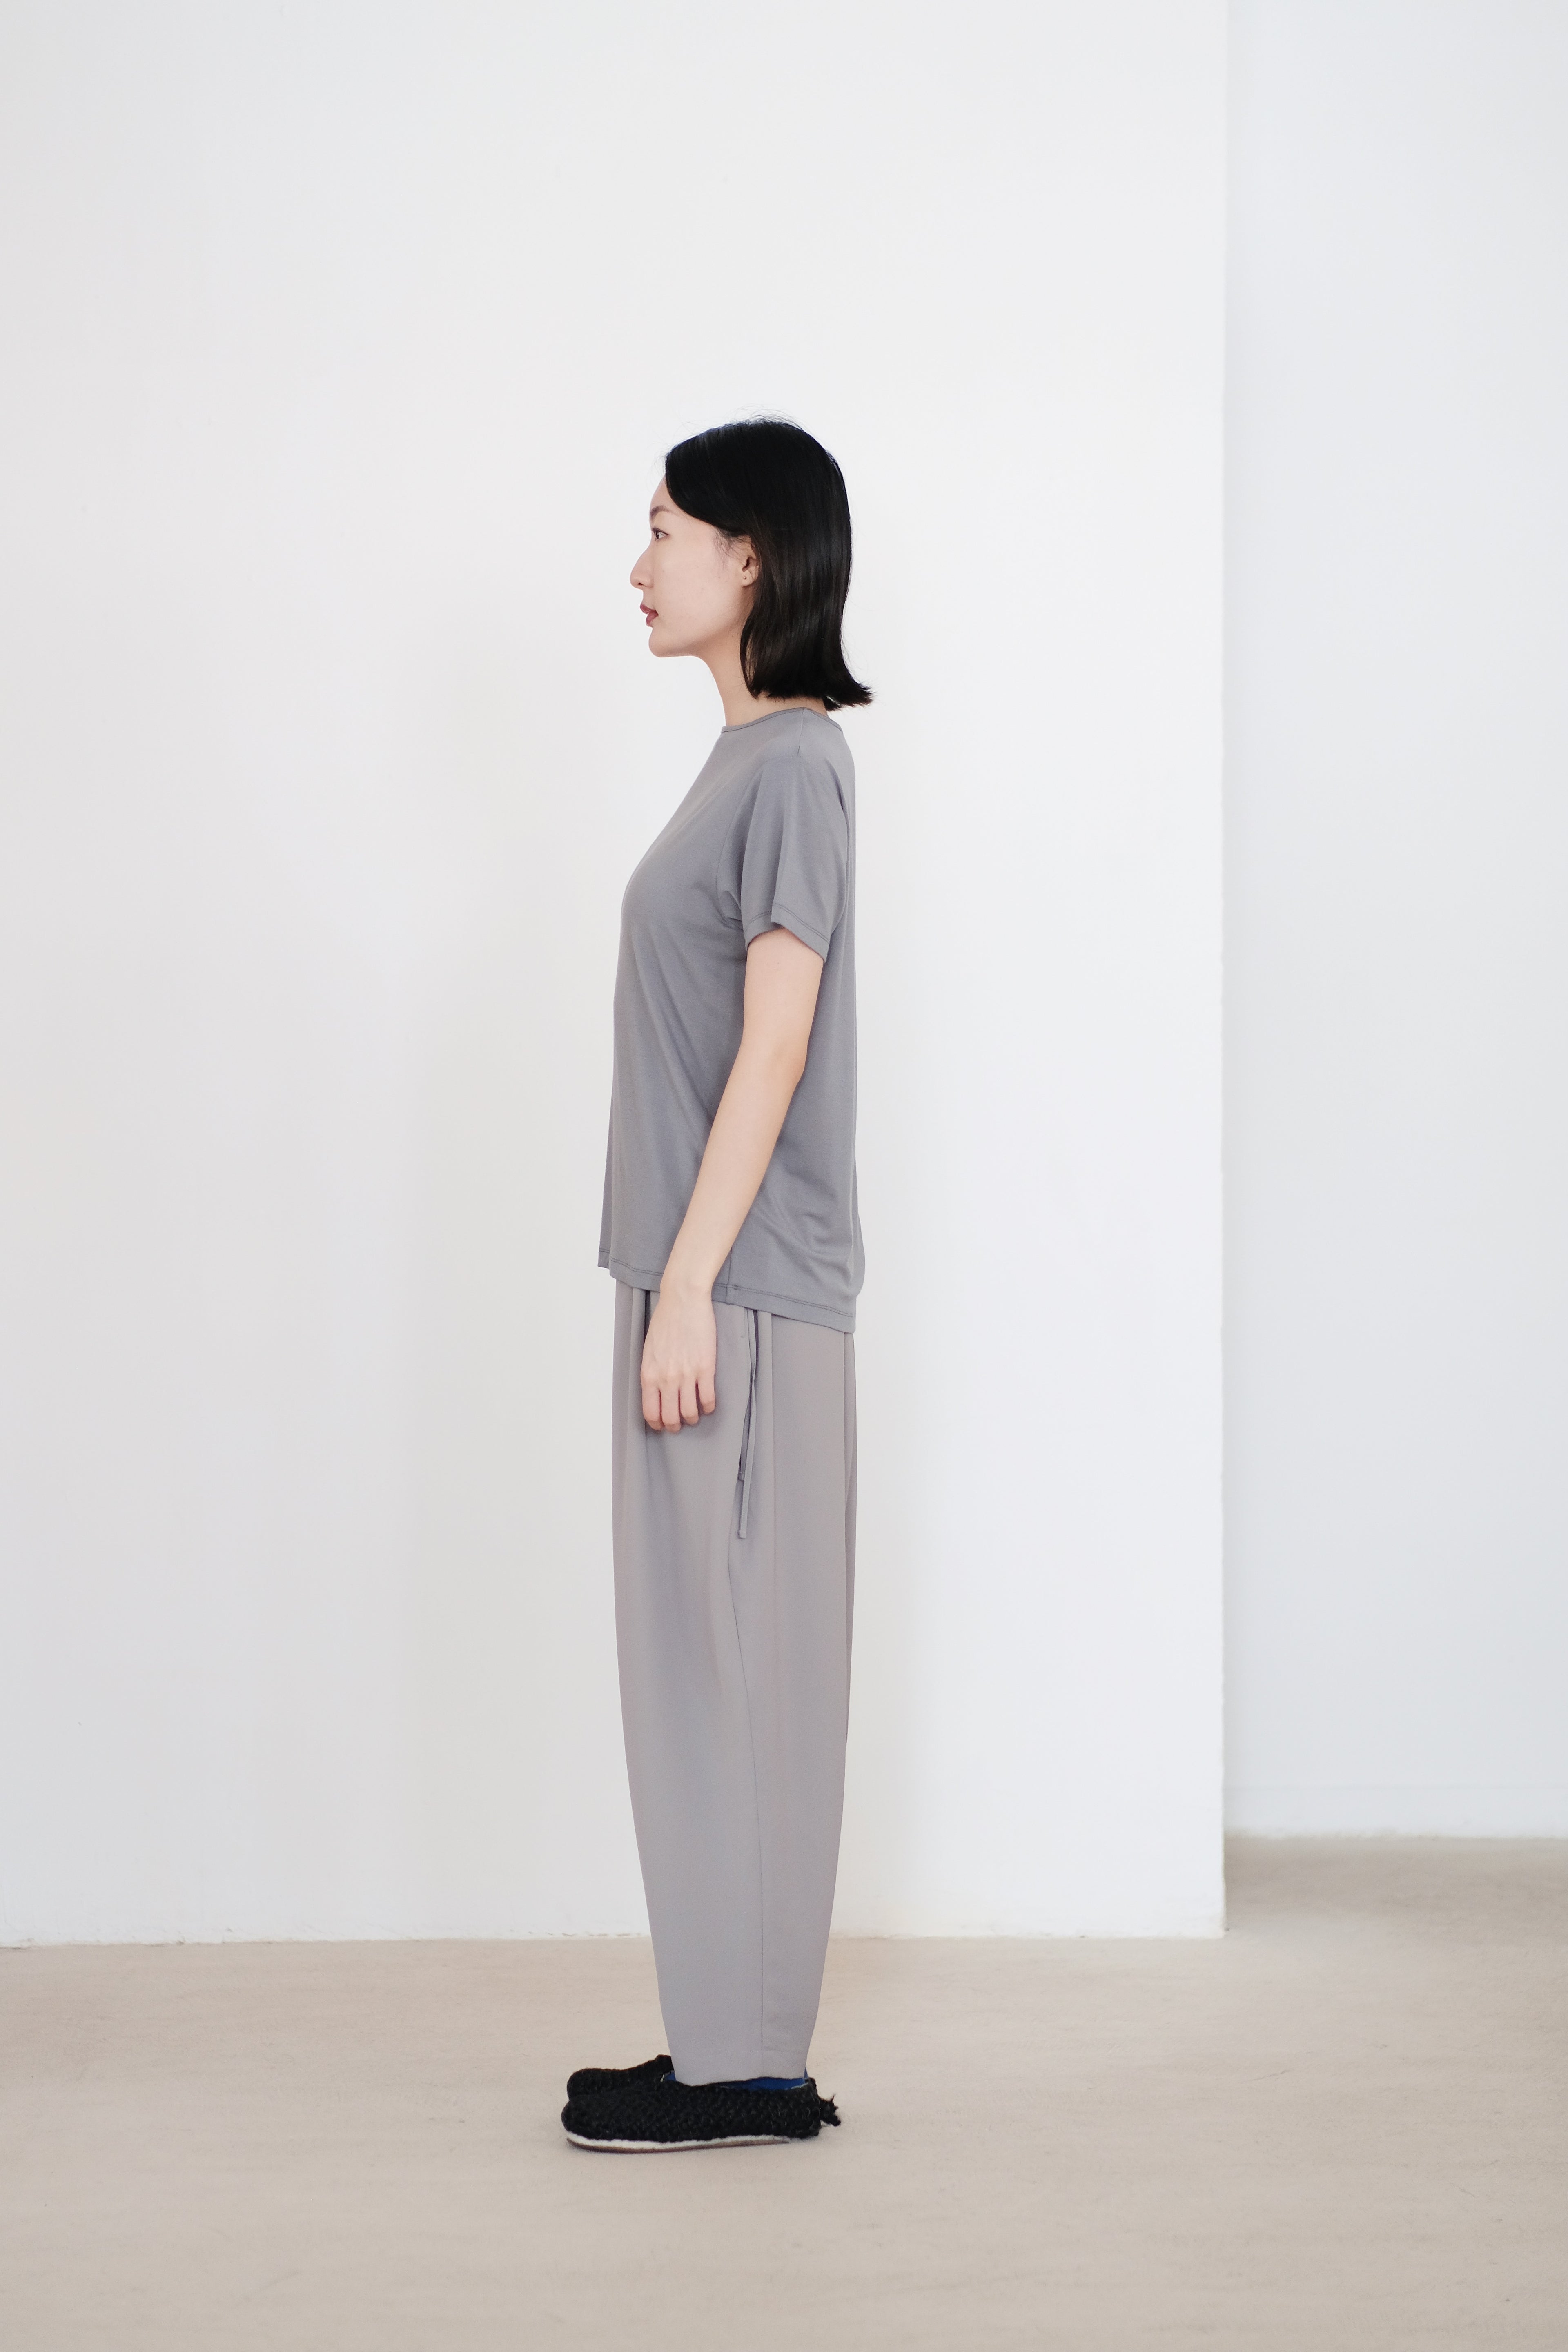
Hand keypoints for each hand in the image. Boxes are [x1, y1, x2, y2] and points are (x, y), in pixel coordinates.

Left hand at [641, 1285, 717, 1431]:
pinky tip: (709, 1405)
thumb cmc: (665, 1322)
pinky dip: (709, 1407)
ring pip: (690, 1412)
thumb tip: (656, 1393)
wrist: (682, 1300)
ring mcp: (686, 1374)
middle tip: (679, 1424)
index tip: (663, 1424)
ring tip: (695, 1415)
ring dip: (693, 1418)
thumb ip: (651, 1373)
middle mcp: (666, 1379)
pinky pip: (708, 1399)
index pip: (650, 1412)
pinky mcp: (705, 1368)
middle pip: (670, 1418)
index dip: (657, 1424)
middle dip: (675, 1426)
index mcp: (648, 1375)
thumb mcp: (649, 1350)